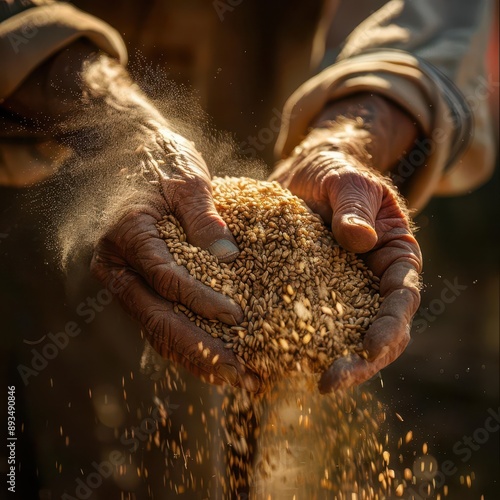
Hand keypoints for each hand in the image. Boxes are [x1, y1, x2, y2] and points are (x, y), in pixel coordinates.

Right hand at [91, 127, 259, 391]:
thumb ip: (203, 216)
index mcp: (128, 235)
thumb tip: (228, 257)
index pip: (165, 278)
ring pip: (157, 331)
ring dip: (197, 358)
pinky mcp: (140, 287)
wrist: (130, 157)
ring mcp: (126, 281)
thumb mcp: (186, 179)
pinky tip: (222, 358)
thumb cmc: (161, 161)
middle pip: (157, 319)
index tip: (236, 317)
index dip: (199, 301)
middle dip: (201, 349)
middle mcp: (118, 266)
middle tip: (243, 373)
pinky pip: (162, 322)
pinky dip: (191, 343)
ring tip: (240, 378)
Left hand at [270, 97, 421, 392]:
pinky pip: (300, 320)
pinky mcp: (306, 293)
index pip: (400, 300)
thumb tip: (361, 239)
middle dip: (358, 361)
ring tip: (293, 377)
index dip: (390, 329)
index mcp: (394, 258)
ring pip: (337, 335)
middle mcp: (370, 283)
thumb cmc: (336, 173)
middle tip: (329, 382)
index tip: (370, 349)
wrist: (307, 174)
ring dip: (322, 359)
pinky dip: (288, 339)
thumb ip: (355, 206)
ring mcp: (338, 292)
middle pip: (374, 332)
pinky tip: (265, 352)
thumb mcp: (349, 181)